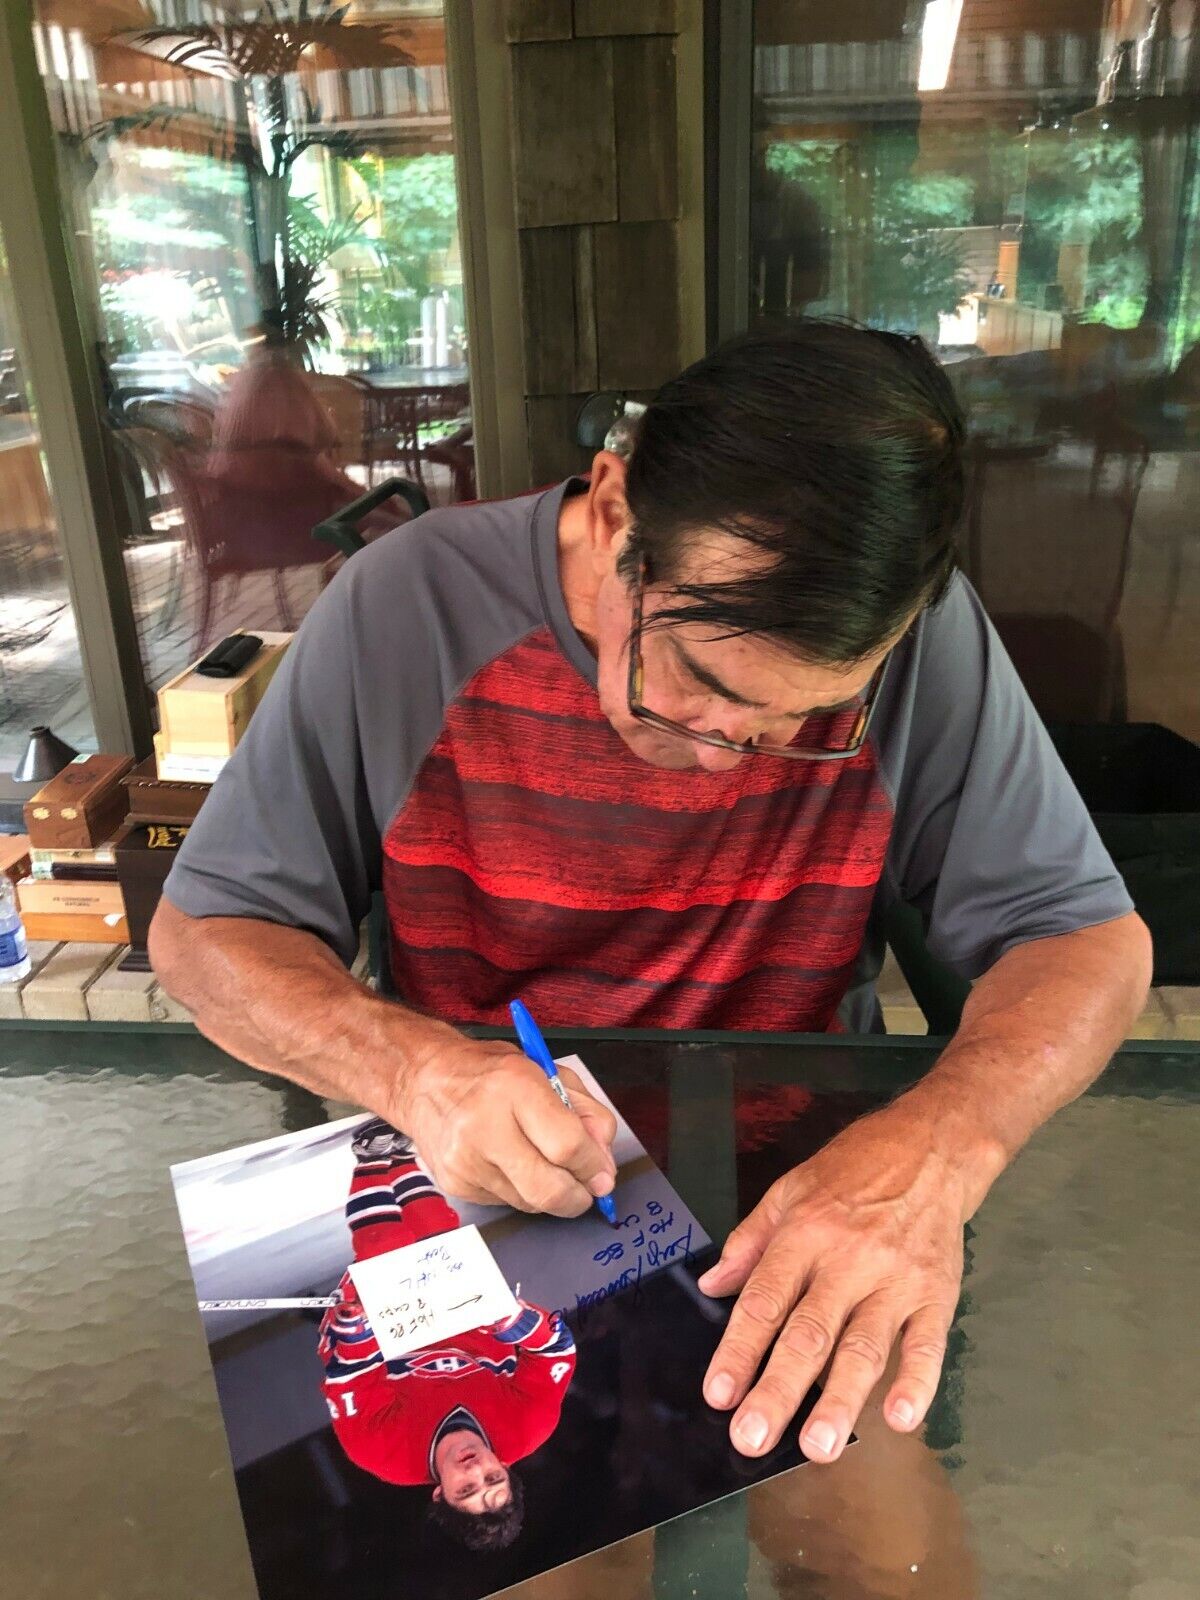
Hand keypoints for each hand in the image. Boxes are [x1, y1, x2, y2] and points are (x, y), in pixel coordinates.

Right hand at [394, 1031, 617, 1216]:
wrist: (424, 1080)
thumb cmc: (491, 1073)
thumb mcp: (549, 1073)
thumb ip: (587, 1113)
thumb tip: (604, 1164)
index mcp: (515, 1085)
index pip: (568, 1145)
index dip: (594, 1167)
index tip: (602, 1173)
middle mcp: (485, 1124)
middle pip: (548, 1189)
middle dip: (577, 1197)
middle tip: (585, 1188)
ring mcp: (465, 1159)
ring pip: (530, 1203)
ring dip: (548, 1193)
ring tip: (540, 1162)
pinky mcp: (454, 1183)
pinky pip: (506, 1203)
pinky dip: (519, 1191)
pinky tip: (509, 1164)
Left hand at [698, 1108, 967, 1462]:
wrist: (931, 1148)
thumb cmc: (853, 1170)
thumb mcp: (790, 1190)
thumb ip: (750, 1241)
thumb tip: (711, 1286)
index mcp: (804, 1233)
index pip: (764, 1300)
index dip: (739, 1350)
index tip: (719, 1395)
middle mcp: (848, 1259)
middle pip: (808, 1332)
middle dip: (778, 1390)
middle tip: (752, 1440)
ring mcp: (895, 1280)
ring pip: (864, 1346)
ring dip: (840, 1399)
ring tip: (818, 1446)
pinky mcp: (937, 1294)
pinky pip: (927, 1344)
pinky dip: (916, 1382)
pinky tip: (900, 1417)